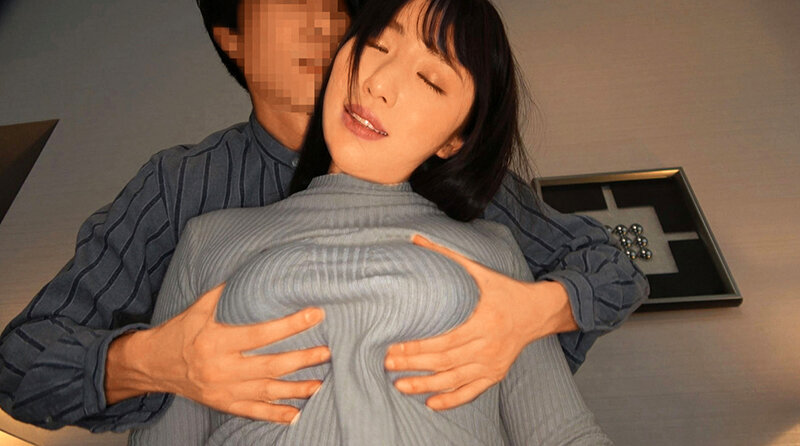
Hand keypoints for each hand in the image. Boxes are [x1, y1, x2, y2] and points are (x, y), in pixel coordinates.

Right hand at [105, 283, 329, 423]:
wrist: (152, 364)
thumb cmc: (180, 331)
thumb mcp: (199, 307)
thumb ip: (227, 293)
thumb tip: (259, 272)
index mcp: (216, 340)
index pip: (261, 333)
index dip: (290, 325)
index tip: (315, 315)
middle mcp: (221, 368)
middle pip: (269, 365)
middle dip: (302, 359)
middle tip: (327, 352)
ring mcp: (223, 390)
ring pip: (266, 392)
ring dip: (296, 389)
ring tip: (321, 384)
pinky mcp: (223, 404)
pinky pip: (253, 412)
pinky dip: (275, 415)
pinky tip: (296, 414)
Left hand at [384, 235, 575, 409]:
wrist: (537, 312)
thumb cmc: (504, 290)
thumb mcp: (479, 271)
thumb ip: (447, 256)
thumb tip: (416, 239)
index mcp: (484, 321)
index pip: (445, 339)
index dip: (418, 345)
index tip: (393, 346)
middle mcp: (488, 345)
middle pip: (445, 361)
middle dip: (414, 364)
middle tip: (388, 364)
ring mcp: (492, 363)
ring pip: (455, 380)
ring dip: (426, 386)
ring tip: (400, 385)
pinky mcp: (495, 374)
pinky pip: (472, 392)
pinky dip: (451, 400)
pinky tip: (431, 403)